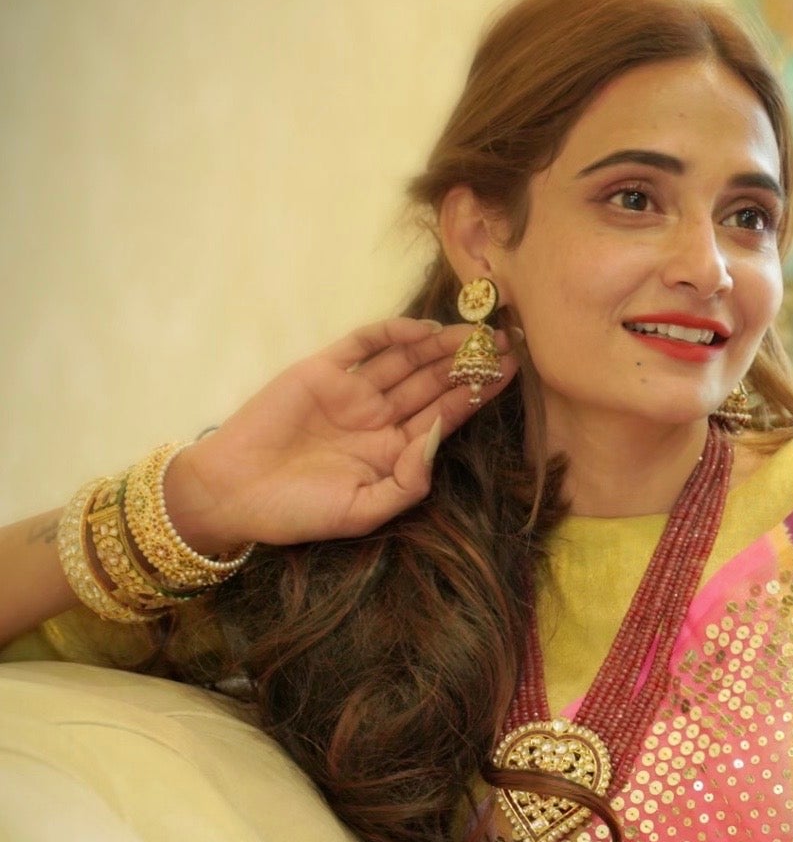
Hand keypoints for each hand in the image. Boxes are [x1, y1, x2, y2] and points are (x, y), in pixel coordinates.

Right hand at [163, 316, 514, 550]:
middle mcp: (376, 418)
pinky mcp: (321, 370)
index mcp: (391, 453)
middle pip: (432, 383)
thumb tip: (440, 438)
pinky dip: (393, 333)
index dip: (477, 394)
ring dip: (440, 345)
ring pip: (406, 360)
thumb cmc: (296, 512)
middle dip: (468, 363)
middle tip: (507, 341)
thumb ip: (408, 482)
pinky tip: (425, 330)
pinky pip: (364, 344)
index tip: (511, 373)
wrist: (232, 493)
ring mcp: (350, 392)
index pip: (444, 417)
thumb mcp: (363, 511)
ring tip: (477, 332)